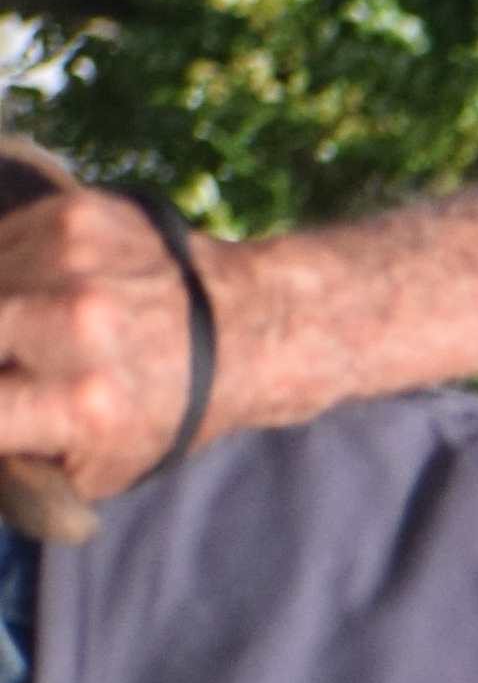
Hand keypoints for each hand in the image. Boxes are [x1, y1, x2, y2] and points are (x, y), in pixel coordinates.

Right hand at [0, 145, 220, 529]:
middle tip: (14, 363)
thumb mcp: (102, 466)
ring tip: (31, 328)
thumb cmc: (167, 408)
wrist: (248, 328)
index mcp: (82, 404)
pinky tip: (43, 286)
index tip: (6, 395)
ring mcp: (73, 264)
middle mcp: (75, 327)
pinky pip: (0, 237)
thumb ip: (20, 458)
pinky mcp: (74, 216)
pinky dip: (8, 265)